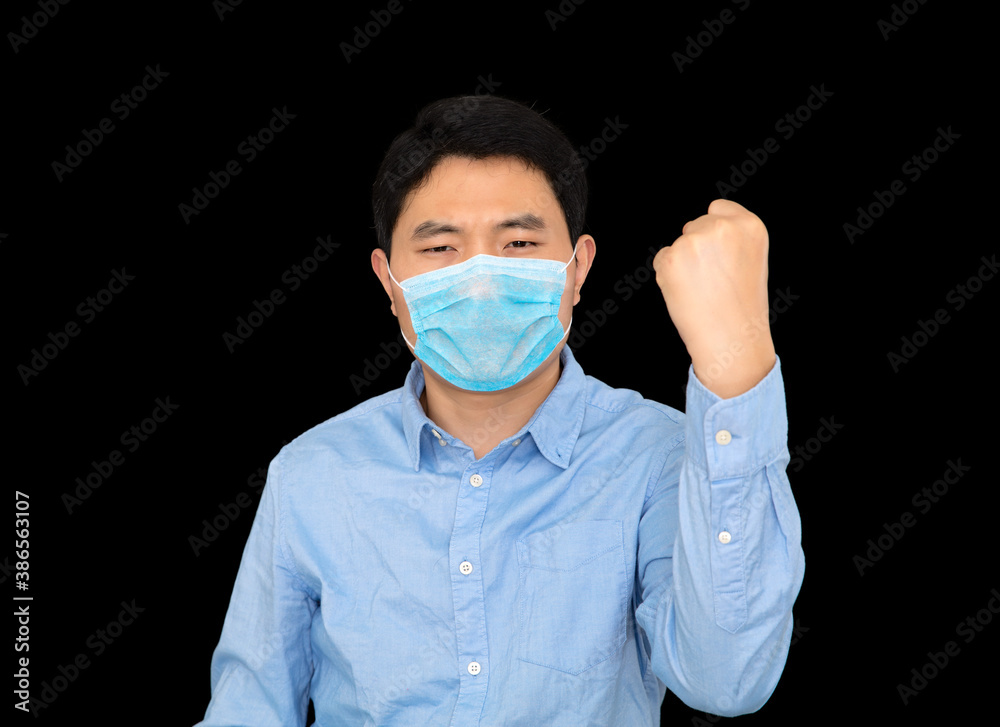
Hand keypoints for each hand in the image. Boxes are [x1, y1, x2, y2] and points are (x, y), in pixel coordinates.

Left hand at [653, 199, 775, 397]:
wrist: (731, 339)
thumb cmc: (741, 305)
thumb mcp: (751, 259)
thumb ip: (731, 237)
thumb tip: (698, 229)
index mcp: (749, 225)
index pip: (718, 208)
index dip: (714, 232)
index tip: (720, 256)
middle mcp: (722, 227)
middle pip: (694, 226)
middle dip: (697, 249)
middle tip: (712, 281)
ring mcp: (695, 241)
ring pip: (677, 245)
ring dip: (682, 263)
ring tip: (702, 289)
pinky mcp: (671, 258)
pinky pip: (661, 259)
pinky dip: (668, 276)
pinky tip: (686, 293)